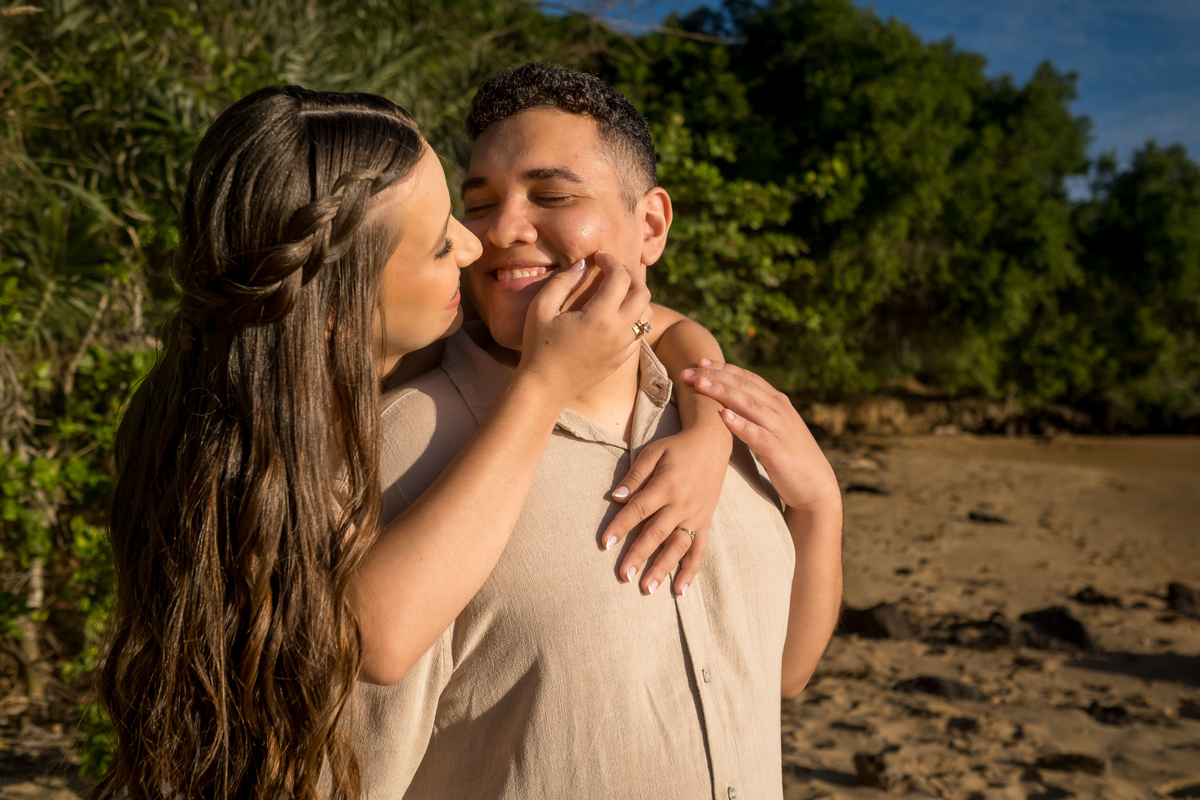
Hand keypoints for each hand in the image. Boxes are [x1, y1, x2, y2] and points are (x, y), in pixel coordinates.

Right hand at [516, 251, 650, 402]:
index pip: (620, 278)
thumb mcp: (541, 308)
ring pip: (646, 313)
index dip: (611, 261)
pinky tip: (616, 313)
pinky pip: (640, 332)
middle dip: (630, 274)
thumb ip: (562, 281)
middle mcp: (619, 332)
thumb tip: (582, 264)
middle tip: (612, 269)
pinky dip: (634, 316)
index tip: (598, 256)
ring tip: (617, 289)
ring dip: (636, 296)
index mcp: (601, 317)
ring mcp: (623, 347)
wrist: (545, 387)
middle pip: (642, 293)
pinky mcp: (622, 359)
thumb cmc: (539, 346)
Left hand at [598, 419, 727, 596]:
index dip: (620, 527)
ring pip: (678, 546)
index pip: (638, 510)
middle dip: (639, 555)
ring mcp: (695, 515)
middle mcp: (682, 504)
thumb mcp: (653, 453)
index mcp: (665, 485)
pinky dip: (691, 570)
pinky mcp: (705, 521)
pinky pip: (699, 549)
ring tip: (647, 588)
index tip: (605, 544)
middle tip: (624, 576)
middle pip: (656, 533)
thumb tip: (616, 498)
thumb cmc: (677, 448)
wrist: (712, 444)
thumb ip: (635, 476)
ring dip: (663, 568)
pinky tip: (680, 589)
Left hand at [680, 360, 839, 511]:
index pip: (746, 377)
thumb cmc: (788, 456)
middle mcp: (779, 409)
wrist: (816, 486)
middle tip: (688, 371)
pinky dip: (741, 424)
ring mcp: (780, 428)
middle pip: (743, 385)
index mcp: (777, 401)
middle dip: (714, 375)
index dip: (722, 367)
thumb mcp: (772, 427)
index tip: (698, 361)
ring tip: (700, 384)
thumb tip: (725, 402)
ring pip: (749, 404)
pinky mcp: (779, 450)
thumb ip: (754, 412)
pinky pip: (757, 434)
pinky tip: (723, 416)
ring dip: (723, 392)